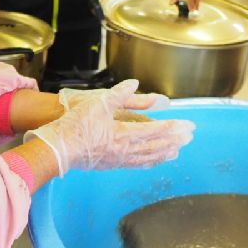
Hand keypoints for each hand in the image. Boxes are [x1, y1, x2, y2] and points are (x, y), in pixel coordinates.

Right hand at [26, 80, 194, 175]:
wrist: (57, 149)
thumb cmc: (74, 126)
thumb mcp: (97, 103)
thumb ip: (118, 94)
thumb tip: (134, 83)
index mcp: (124, 133)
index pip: (156, 130)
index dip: (174, 128)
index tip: (189, 126)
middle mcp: (125, 149)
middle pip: (157, 145)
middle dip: (175, 140)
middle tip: (190, 137)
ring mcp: (119, 159)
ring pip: (149, 157)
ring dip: (165, 153)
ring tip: (178, 151)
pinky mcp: (112, 164)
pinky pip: (137, 164)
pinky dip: (150, 162)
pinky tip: (154, 161)